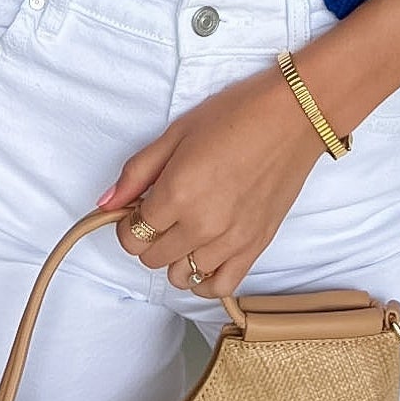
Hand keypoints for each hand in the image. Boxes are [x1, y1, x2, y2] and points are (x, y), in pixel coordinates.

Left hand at [98, 61, 329, 299]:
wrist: (293, 117)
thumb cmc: (236, 114)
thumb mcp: (177, 132)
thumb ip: (138, 172)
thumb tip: (106, 203)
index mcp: (178, 192)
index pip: (131, 236)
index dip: (128, 221)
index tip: (139, 205)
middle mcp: (202, 224)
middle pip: (152, 258)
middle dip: (148, 237)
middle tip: (164, 211)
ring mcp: (231, 241)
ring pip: (181, 276)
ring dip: (175, 256)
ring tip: (187, 227)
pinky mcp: (256, 247)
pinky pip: (219, 286)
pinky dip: (205, 278)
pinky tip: (204, 254)